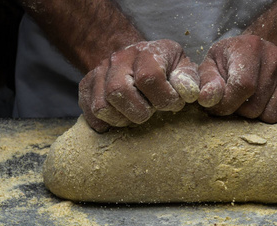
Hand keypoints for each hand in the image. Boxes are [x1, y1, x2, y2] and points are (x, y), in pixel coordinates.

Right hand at [79, 39, 199, 131]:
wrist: (135, 56)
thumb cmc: (164, 66)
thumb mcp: (182, 67)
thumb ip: (189, 80)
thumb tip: (190, 94)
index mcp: (145, 52)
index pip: (149, 77)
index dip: (163, 98)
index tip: (172, 104)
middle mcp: (118, 59)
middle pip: (119, 91)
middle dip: (139, 111)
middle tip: (150, 112)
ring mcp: (99, 72)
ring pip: (101, 106)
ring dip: (121, 119)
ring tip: (135, 114)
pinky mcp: (87, 86)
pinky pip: (89, 112)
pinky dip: (104, 123)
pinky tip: (119, 120)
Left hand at [198, 35, 276, 124]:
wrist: (256, 52)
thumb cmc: (228, 62)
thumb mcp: (210, 66)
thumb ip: (206, 83)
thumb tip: (206, 98)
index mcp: (249, 47)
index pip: (243, 86)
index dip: (228, 104)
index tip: (219, 108)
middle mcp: (275, 56)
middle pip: (256, 106)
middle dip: (241, 112)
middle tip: (237, 101)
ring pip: (272, 116)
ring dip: (257, 117)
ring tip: (251, 102)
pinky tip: (267, 106)